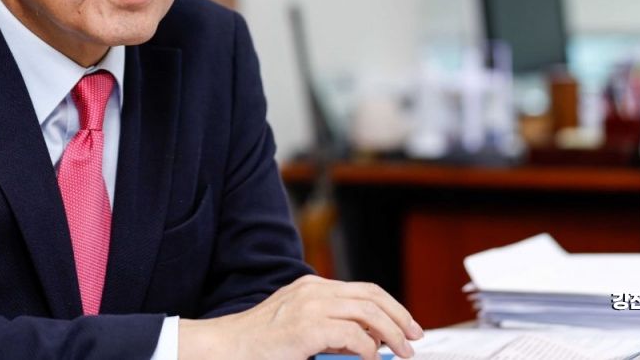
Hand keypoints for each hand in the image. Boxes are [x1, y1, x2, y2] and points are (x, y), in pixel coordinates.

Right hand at [179, 274, 423, 359]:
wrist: (225, 347)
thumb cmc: (258, 344)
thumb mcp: (299, 328)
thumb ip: (329, 329)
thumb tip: (368, 342)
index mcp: (312, 287)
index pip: (364, 290)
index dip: (391, 307)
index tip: (406, 325)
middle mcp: (314, 290)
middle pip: (372, 296)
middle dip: (399, 317)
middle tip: (413, 338)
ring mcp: (310, 306)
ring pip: (368, 312)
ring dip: (391, 333)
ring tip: (401, 351)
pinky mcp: (307, 327)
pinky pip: (353, 335)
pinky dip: (368, 348)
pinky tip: (371, 359)